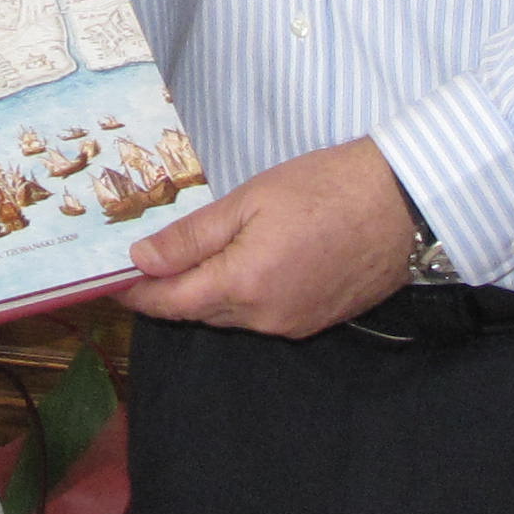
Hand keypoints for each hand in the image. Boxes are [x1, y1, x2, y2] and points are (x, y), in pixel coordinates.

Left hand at [119, 138, 417, 338]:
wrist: (402, 204)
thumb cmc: (327, 188)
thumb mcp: (250, 200)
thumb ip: (193, 236)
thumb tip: (141, 260)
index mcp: (242, 286)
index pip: (169, 303)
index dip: (136, 292)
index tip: (111, 279)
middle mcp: (264, 318)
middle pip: (196, 312)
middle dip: (168, 291)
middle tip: (144, 260)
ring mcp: (292, 324)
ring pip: (228, 316)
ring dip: (205, 293)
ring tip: (191, 257)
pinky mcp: (314, 321)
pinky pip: (260, 316)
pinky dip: (240, 296)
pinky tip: (242, 264)